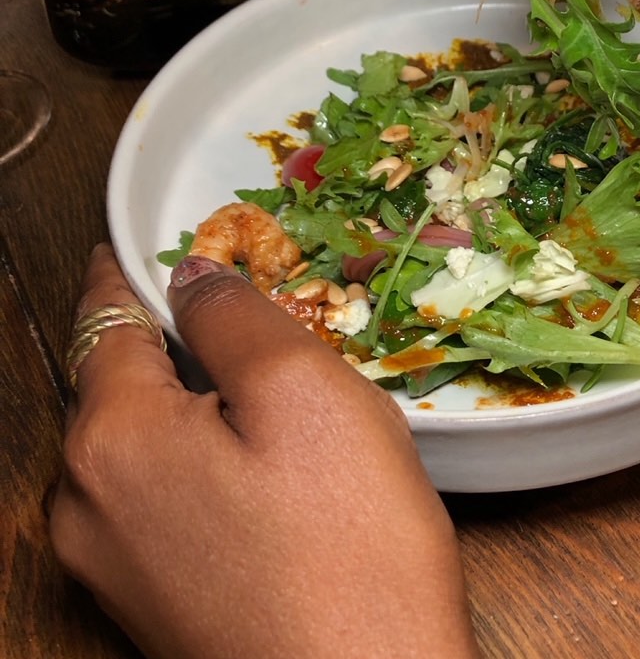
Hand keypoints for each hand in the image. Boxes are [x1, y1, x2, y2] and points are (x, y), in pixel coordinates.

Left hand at [48, 248, 475, 658]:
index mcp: (112, 438)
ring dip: (189, 415)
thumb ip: (240, 319)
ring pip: (138, 451)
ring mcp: (107, 565)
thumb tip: (193, 275)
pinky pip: (158, 506)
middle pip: (116, 389)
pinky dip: (197, 472)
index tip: (152, 241)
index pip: (104, 319)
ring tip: (275, 407)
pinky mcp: (145, 607)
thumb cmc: (348, 552)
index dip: (133, 269)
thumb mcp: (310, 397)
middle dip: (172, 349)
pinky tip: (268, 482)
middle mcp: (82, 503)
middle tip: (252, 322)